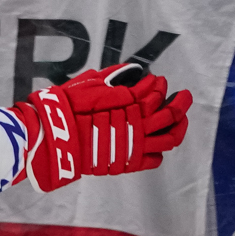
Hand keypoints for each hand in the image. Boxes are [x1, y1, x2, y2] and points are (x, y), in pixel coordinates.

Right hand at [10, 64, 192, 191]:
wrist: (52, 140)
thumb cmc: (66, 108)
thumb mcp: (90, 85)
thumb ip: (114, 78)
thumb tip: (134, 72)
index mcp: (130, 104)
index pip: (155, 94)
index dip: (158, 85)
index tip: (156, 80)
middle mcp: (137, 126)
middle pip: (171, 115)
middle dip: (180, 103)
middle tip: (183, 95)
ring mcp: (135, 146)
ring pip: (170, 138)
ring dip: (178, 126)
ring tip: (179, 118)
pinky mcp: (127, 163)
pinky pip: (154, 160)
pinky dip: (158, 150)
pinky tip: (155, 141)